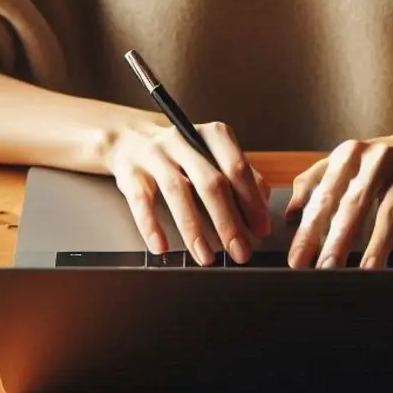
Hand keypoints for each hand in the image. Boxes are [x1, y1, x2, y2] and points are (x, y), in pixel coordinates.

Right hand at [106, 118, 271, 265]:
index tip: (261, 230)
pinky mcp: (129, 172)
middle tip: (239, 251)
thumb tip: (262, 205)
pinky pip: (140, 200)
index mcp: (212, 135)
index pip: (236, 167)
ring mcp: (154, 154)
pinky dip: (151, 226)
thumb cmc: (182, 154)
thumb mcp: (214, 156)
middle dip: (227, 222)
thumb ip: (241, 175)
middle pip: (210, 182)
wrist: (130, 139)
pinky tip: (162, 247)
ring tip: (205, 257)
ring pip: (177, 191)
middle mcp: (183, 140)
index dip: (251, 202)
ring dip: (193, 229)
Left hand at [284, 129, 392, 269]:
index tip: (297, 258)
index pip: (324, 196)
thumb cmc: (382, 160)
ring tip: (364, 272)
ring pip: (389, 214)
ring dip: (376, 246)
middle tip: (325, 268)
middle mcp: (377, 162)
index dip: (308, 229)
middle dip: (338, 239)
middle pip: (355, 205)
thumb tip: (290, 214)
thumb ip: (314, 182)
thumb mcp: (347, 160)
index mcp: (350, 156)